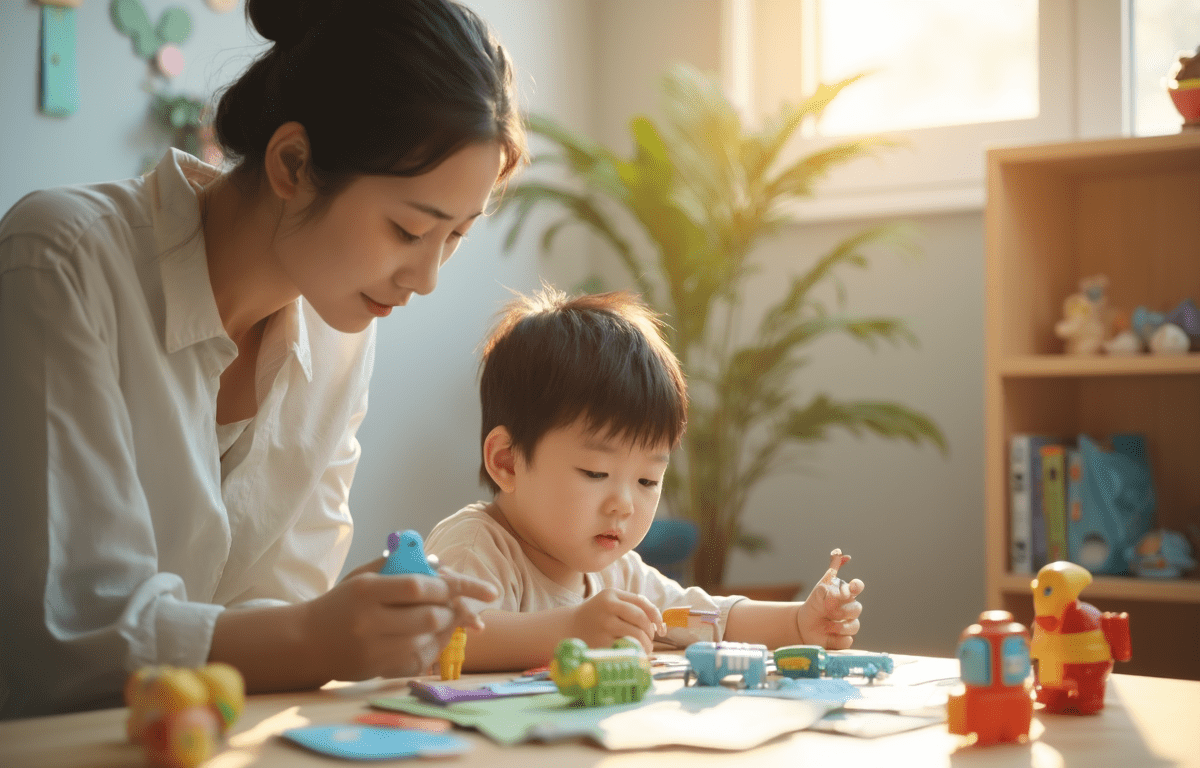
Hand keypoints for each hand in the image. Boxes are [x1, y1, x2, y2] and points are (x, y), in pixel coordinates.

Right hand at [302, 567, 497, 680]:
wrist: (306, 642)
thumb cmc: (341, 602)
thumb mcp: (364, 575)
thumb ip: (401, 566)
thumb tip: (442, 566)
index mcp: (366, 591)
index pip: (419, 586)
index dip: (457, 585)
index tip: (487, 590)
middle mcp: (370, 622)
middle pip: (430, 617)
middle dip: (452, 609)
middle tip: (458, 605)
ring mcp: (374, 651)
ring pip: (430, 640)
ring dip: (447, 629)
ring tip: (446, 619)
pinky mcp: (378, 671)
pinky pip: (421, 660)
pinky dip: (436, 647)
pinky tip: (434, 637)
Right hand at [569, 588, 665, 653]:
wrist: (568, 627)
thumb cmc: (596, 615)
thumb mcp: (610, 602)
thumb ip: (632, 606)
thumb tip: (658, 621)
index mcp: (611, 594)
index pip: (642, 603)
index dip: (656, 616)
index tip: (660, 628)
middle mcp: (607, 606)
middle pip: (640, 619)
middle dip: (650, 632)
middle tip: (651, 640)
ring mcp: (604, 624)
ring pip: (635, 634)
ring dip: (645, 644)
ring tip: (645, 649)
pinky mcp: (601, 641)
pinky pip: (625, 647)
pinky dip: (634, 652)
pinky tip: (634, 654)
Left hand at [795, 549, 863, 648]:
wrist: (804, 624)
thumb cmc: (815, 604)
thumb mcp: (821, 587)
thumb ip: (831, 570)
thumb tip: (838, 552)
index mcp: (846, 595)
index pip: (858, 587)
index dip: (856, 586)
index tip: (849, 588)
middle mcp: (850, 610)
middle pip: (857, 608)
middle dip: (841, 609)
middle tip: (827, 610)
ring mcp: (849, 625)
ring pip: (855, 626)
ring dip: (838, 625)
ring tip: (826, 624)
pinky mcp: (844, 640)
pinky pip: (847, 641)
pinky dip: (836, 638)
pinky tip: (827, 635)